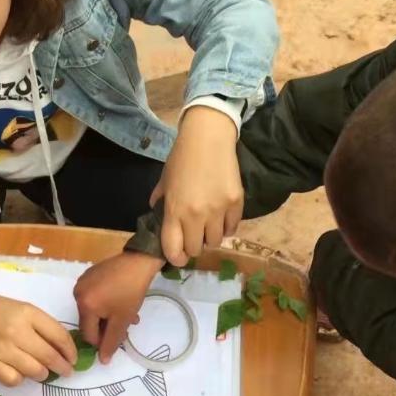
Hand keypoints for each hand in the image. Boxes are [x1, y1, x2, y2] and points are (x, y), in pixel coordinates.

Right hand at [0, 274, 76, 386]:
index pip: (59, 335)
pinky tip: (19, 371)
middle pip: (49, 356)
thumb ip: (42, 325)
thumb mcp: (22, 308)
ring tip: (42, 371)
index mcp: (27, 313)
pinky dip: (20, 378)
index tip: (74, 358)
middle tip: (67, 372)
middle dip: (62, 367)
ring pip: (35, 371)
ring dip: (43, 374)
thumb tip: (63, 348)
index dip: (70, 350)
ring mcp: (2, 349)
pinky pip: (15, 380)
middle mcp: (16, 331)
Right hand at [74, 251, 162, 363]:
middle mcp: (78, 293)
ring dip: (109, 316)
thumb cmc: (131, 291)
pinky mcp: (90, 275)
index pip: (88, 334)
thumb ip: (111, 342)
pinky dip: (106, 303)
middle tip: (125, 327)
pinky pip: (94, 296)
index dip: (103, 341)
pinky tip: (120, 301)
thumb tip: (102, 361)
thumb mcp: (122, 320)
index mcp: (84, 305)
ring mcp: (83, 282)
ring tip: (127, 315)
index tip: (119, 338)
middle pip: (90, 321)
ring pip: (93, 309)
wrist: (139, 262)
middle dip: (107, 327)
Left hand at [153, 105, 242, 266]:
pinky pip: (232, 228)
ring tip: (208, 224)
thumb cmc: (181, 158)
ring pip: (216, 242)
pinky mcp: (236, 203)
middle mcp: (196, 215)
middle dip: (193, 246)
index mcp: (174, 210)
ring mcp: (218, 210)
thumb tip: (159, 217)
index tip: (178, 255)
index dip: (176, 257)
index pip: (174, 249)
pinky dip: (226, 227)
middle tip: (193, 235)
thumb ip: (160, 202)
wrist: (208, 137)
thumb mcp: (164, 181)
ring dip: (210, 237)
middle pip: (196, 249)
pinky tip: (221, 217)